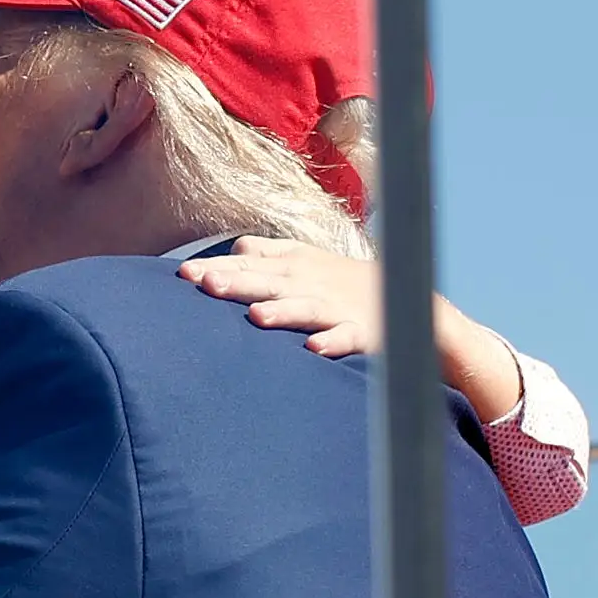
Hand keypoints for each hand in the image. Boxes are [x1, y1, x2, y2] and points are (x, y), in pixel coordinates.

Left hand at [179, 235, 523, 419]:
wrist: (413, 309)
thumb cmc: (350, 285)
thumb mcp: (311, 261)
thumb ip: (272, 253)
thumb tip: (236, 247)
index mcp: (296, 265)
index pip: (251, 263)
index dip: (218, 268)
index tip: (183, 275)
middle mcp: (313, 282)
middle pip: (269, 281)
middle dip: (237, 282)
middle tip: (203, 284)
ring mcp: (338, 307)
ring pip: (305, 307)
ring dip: (281, 311)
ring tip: (255, 316)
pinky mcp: (365, 332)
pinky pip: (348, 338)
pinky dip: (334, 343)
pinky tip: (315, 350)